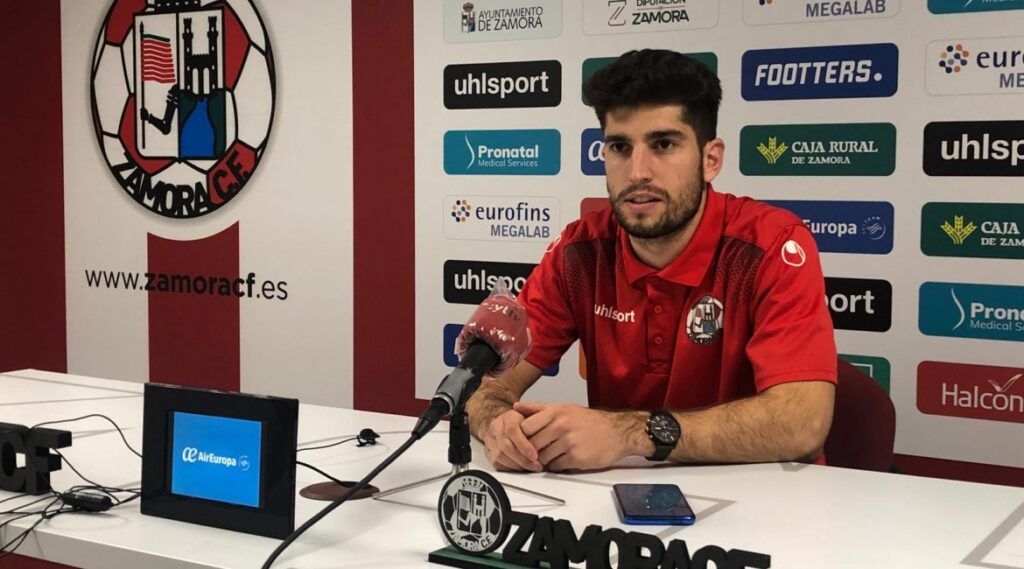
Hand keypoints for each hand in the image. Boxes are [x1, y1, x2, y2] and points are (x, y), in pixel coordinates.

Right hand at [481, 409, 541, 471]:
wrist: (505, 424)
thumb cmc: (522, 421)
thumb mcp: (532, 416)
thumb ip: (538, 420)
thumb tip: (547, 428)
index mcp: (508, 417)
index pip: (512, 430)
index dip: (524, 445)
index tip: (535, 455)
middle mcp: (496, 427)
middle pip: (506, 446)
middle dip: (523, 459)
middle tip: (536, 465)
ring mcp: (490, 440)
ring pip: (500, 456)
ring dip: (517, 465)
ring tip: (532, 467)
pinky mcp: (488, 452)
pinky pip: (497, 463)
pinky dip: (510, 468)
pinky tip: (521, 468)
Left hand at [515, 402, 631, 471]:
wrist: (617, 432)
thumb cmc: (589, 421)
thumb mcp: (564, 408)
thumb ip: (538, 408)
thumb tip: (517, 406)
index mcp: (556, 412)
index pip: (525, 427)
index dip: (521, 437)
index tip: (524, 440)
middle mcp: (561, 426)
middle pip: (532, 444)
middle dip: (531, 451)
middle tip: (534, 453)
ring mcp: (569, 443)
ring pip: (542, 458)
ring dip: (544, 460)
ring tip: (551, 455)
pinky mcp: (576, 458)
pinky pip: (555, 466)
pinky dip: (556, 466)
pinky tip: (563, 459)